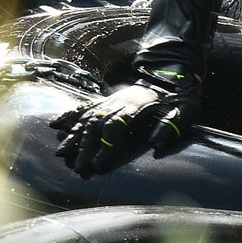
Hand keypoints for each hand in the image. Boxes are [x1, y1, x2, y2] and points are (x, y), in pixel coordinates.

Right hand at [51, 76, 194, 177]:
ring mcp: (112, 99)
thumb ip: (171, 125)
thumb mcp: (186, 111)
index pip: (116, 126)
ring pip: (88, 117)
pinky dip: (70, 114)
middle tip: (78, 167)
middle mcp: (120, 102)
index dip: (106, 145)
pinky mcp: (108, 99)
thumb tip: (156, 143)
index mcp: (138, 105)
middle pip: (97, 124)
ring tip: (61, 153)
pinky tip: (56, 124)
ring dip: (74, 136)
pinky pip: (85, 106)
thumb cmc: (181, 98)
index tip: (98, 164)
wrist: (173, 75)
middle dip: (85, 147)